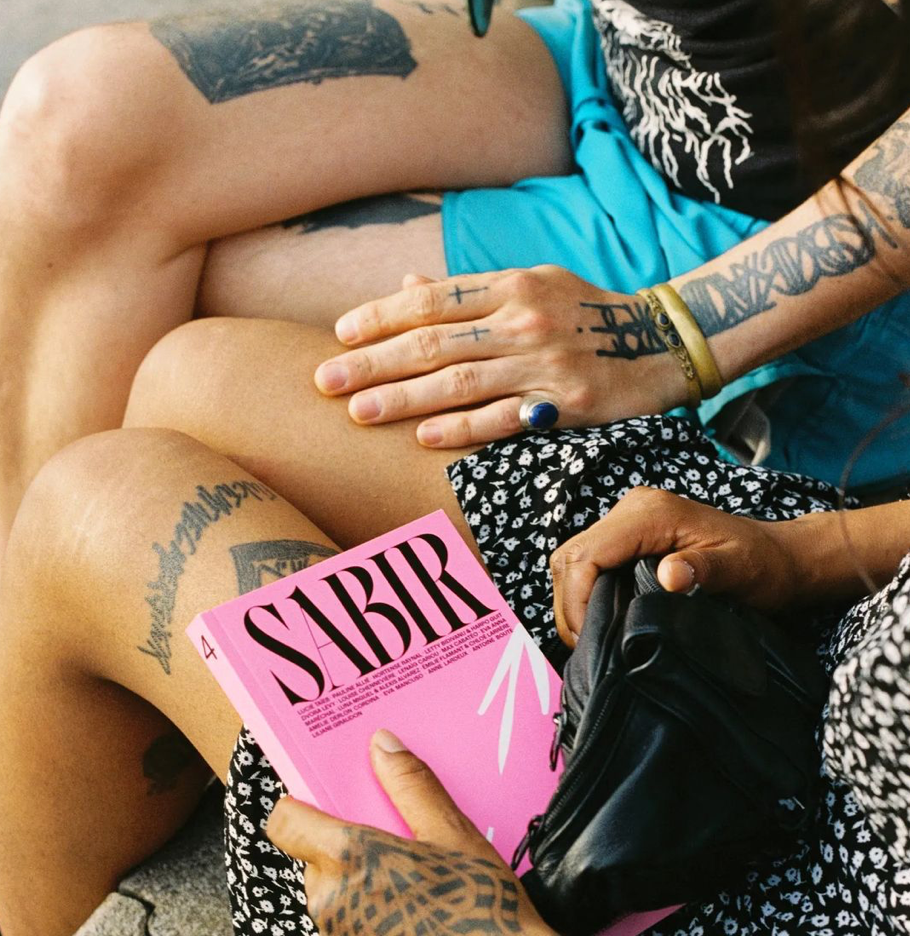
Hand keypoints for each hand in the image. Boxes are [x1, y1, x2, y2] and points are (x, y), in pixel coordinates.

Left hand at [266, 729, 560, 935]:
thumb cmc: (483, 908)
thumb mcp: (453, 833)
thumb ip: (409, 784)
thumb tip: (380, 742)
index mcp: (349, 859)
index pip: (285, 822)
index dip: (299, 811)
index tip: (321, 810)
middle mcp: (329, 907)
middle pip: (314, 867)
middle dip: (345, 861)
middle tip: (395, 862)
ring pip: (331, 913)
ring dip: (357, 906)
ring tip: (413, 910)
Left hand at [313, 266, 685, 447]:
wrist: (664, 342)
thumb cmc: (587, 313)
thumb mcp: (533, 285)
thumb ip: (469, 292)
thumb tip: (405, 285)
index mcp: (511, 285)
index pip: (431, 300)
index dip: (381, 317)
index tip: (340, 337)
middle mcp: (522, 318)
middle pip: (433, 341)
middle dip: (374, 362)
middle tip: (325, 381)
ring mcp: (544, 362)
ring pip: (459, 381)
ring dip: (403, 398)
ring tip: (358, 412)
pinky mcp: (566, 402)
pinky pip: (503, 418)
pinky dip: (461, 428)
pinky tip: (423, 438)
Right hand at [550, 488, 810, 643]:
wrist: (780, 555)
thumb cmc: (763, 565)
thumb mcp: (740, 570)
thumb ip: (703, 570)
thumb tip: (670, 576)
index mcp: (652, 514)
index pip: (586, 554)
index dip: (577, 600)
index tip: (589, 637)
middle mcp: (632, 510)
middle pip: (570, 557)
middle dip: (569, 605)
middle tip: (585, 645)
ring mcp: (628, 520)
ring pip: (572, 560)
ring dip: (573, 601)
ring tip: (590, 637)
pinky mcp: (629, 536)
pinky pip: (588, 563)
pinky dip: (584, 594)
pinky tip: (601, 620)